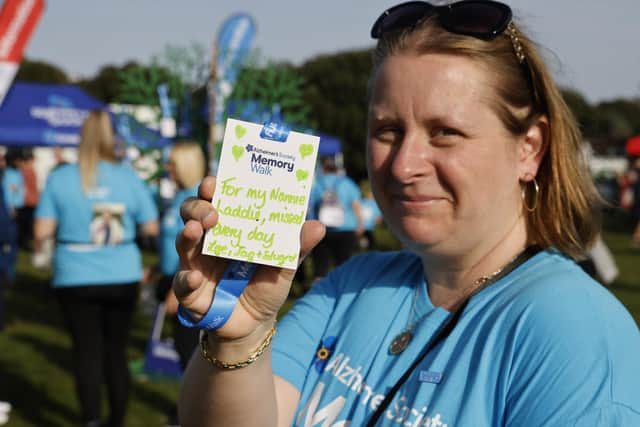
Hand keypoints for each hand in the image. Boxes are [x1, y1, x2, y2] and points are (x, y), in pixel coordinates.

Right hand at [173, 176, 325, 341]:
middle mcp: (209, 241)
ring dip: (188, 232)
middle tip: (213, 212)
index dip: (212, 188)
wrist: (255, 324)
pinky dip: (186, 280)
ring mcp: (196, 264)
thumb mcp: (285, 265)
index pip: (217, 199)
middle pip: (193, 213)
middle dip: (198, 206)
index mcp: (231, 227)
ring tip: (198, 230)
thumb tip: (318, 225)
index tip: (215, 182)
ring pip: (184, 241)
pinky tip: (197, 278)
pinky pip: (182, 283)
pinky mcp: (190, 291)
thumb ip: (298, 246)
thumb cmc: (267, 285)